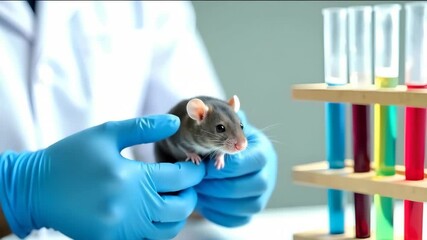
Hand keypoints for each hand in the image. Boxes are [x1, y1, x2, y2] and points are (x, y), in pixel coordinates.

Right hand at [0, 115, 204, 238]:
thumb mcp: (106, 134)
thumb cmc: (71, 156)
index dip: (195, 171)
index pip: (181, 178)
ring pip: (168, 230)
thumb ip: (144, 128)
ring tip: (171, 199)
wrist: (35, 189)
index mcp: (131, 177)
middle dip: (191, 194)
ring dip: (177, 214)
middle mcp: (130, 207)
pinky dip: (157, 229)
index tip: (197, 167)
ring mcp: (121, 228)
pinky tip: (151, 214)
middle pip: (181, 207)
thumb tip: (174, 123)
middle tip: (186, 184)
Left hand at [195, 111, 277, 226]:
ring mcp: (261, 195)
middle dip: (220, 184)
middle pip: (251, 186)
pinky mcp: (249, 211)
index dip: (224, 164)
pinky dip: (219, 214)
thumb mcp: (223, 124)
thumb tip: (234, 99)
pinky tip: (205, 203)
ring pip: (245, 206)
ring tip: (198, 190)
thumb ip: (224, 116)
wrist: (227, 158)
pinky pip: (238, 219)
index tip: (203, 163)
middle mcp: (267, 174)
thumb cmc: (221, 138)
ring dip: (218, 200)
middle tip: (197, 180)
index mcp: (262, 151)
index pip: (248, 160)